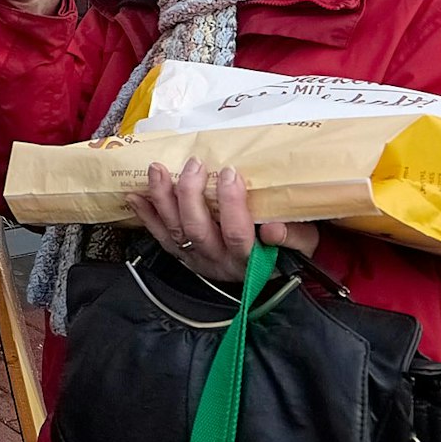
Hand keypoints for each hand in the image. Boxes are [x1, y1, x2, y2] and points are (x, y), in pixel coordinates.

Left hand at [127, 158, 319, 284]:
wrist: (273, 278)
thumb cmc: (290, 252)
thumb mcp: (305, 245)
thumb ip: (294, 237)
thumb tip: (273, 228)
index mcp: (250, 260)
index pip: (237, 233)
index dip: (231, 203)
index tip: (229, 172)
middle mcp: (218, 262)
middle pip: (197, 228)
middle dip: (191, 193)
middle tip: (195, 163)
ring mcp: (197, 260)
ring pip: (174, 230)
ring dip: (162, 198)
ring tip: (157, 169)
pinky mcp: (182, 256)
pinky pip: (160, 236)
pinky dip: (146, 215)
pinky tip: (135, 194)